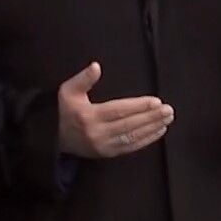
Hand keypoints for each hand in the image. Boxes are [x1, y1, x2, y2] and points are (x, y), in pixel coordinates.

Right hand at [57, 62, 172, 158]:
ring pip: (132, 137)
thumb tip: (96, 66)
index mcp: (88, 116)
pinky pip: (130, 147)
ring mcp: (102, 146)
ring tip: (167, 119)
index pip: (118, 111)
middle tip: (168, 110)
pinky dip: (146, 140)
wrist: (52, 137)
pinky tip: (159, 131)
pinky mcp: (106, 154)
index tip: (156, 101)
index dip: (138, 106)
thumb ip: (83, 79)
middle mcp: (96, 133)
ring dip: (152, 128)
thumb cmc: (64, 110)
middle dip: (151, 117)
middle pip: (129, 124)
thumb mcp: (68, 91)